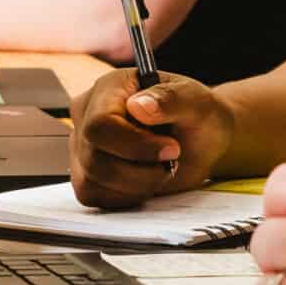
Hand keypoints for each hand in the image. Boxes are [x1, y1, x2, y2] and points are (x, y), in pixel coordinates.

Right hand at [68, 70, 232, 207]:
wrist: (203, 142)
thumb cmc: (198, 115)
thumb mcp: (196, 101)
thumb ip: (170, 99)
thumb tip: (139, 106)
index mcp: (109, 88)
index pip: (100, 124)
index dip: (134, 145)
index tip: (171, 149)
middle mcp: (87, 115)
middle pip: (94, 156)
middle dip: (140, 169)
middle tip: (171, 161)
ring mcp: (83, 146)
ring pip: (92, 180)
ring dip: (136, 184)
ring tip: (160, 169)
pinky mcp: (86, 174)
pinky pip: (93, 195)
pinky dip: (125, 196)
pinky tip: (145, 181)